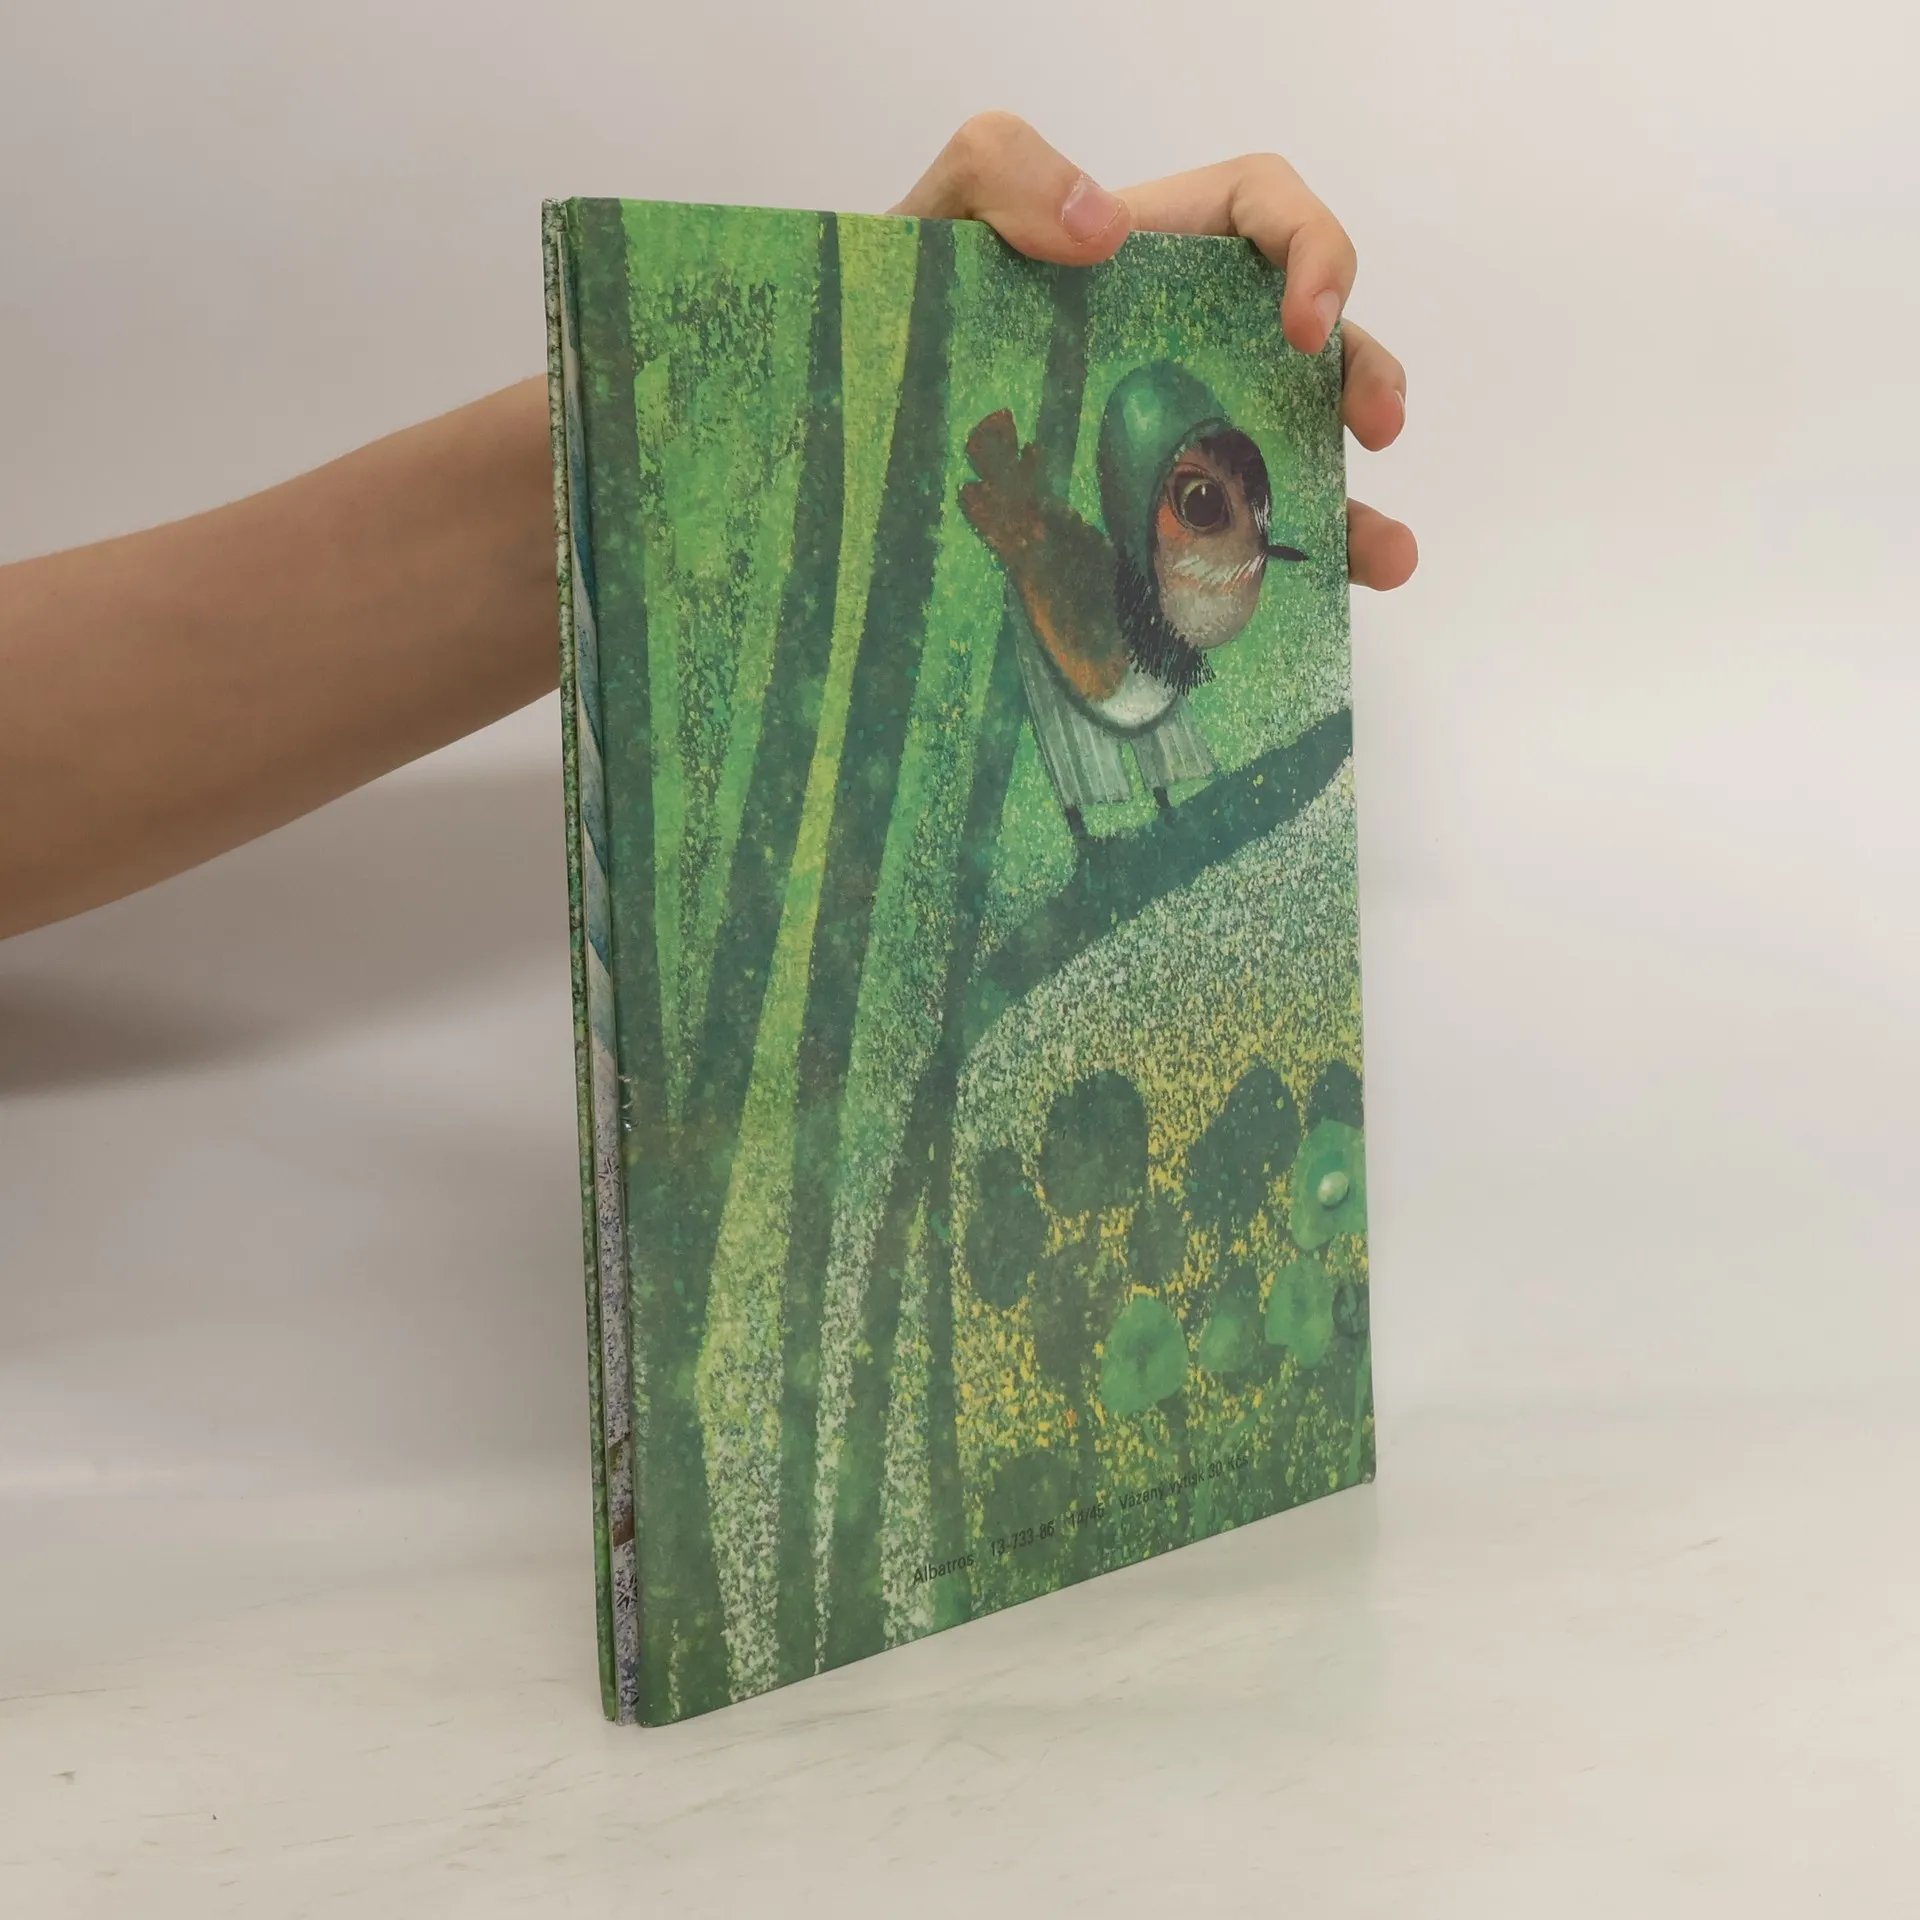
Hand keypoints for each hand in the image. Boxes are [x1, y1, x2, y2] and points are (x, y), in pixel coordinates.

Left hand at [892, 114, 1416, 592]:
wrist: (857, 423)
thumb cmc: (903, 307)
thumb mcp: (936, 211)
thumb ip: (1003, 169)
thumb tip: (1105, 230)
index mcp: (1154, 253)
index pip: (1266, 212)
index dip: (1314, 249)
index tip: (1303, 323)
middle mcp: (1186, 339)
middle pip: (1315, 339)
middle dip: (1364, 373)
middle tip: (1373, 427)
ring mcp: (1177, 433)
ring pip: (1296, 454)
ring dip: (1357, 502)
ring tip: (1385, 553)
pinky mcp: (1152, 515)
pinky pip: (1239, 539)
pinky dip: (1287, 570)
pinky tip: (1320, 607)